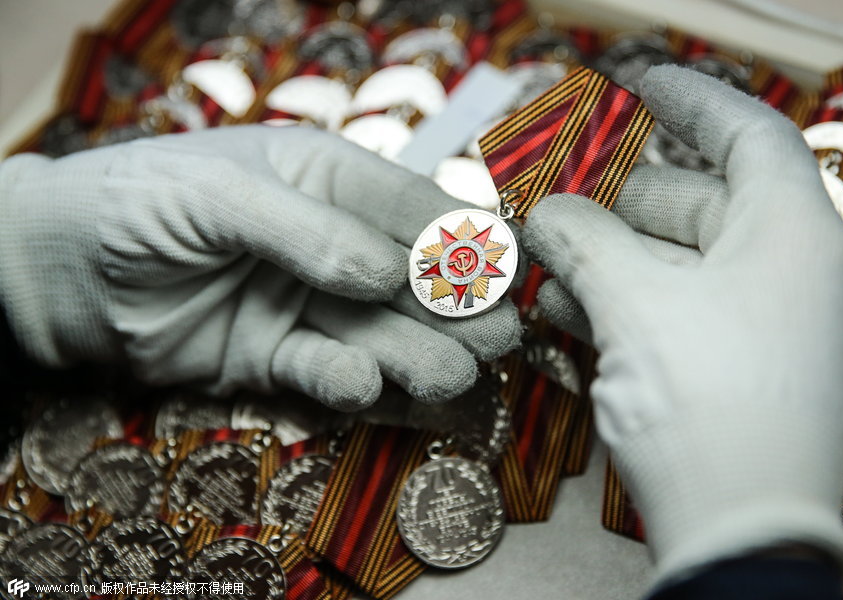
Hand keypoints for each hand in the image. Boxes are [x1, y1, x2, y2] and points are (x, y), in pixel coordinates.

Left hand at [0, 126, 520, 407]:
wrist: (63, 276)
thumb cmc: (136, 204)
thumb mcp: (217, 194)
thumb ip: (305, 230)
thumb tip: (386, 273)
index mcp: (327, 179)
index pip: (409, 206)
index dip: (458, 240)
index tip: (500, 275)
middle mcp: (332, 244)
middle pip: (411, 279)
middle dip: (455, 307)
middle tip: (497, 337)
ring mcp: (309, 305)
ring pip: (381, 332)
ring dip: (419, 353)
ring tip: (452, 373)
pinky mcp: (281, 359)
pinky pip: (330, 373)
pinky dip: (351, 383)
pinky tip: (363, 385)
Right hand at [523, 66, 842, 585]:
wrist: (741, 537)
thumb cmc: (704, 405)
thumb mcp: (632, 306)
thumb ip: (582, 241)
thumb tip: (545, 212)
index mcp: (793, 233)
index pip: (748, 135)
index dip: (689, 100)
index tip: (637, 82)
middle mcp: (791, 271)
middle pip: (697, 205)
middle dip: (617, 205)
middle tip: (553, 205)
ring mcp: (767, 325)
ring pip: (678, 267)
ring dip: (608, 262)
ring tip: (544, 262)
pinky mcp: (739, 371)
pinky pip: (678, 314)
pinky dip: (626, 306)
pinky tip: (566, 310)